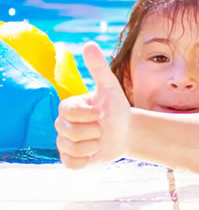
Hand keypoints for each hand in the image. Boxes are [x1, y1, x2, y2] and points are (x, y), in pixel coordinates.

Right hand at [55, 42, 130, 168]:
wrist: (127, 131)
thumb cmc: (116, 108)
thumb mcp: (110, 87)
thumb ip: (98, 68)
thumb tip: (89, 44)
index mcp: (67, 108)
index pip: (68, 113)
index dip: (89, 114)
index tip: (100, 112)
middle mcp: (61, 126)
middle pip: (70, 132)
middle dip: (94, 130)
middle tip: (102, 127)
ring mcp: (65, 144)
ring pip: (72, 149)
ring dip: (94, 145)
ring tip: (100, 139)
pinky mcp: (70, 160)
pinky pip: (72, 164)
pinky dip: (87, 161)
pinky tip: (94, 152)